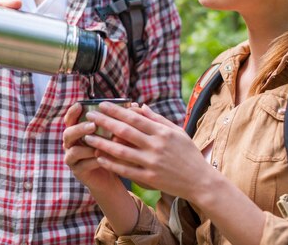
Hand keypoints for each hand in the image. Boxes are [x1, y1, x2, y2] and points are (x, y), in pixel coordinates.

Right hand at [63, 102, 122, 190]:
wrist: (113, 174)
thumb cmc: (114, 149)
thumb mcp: (116, 133)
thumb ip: (122, 119)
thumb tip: (135, 105)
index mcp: (78, 130)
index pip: (70, 119)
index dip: (73, 112)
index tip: (80, 105)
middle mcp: (72, 143)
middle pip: (68, 133)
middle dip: (80, 128)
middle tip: (93, 125)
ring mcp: (73, 158)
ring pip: (74, 150)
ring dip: (88, 147)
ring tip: (99, 146)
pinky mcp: (78, 171)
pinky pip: (82, 165)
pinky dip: (93, 161)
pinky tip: (102, 158)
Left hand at [83, 103, 208, 199]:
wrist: (200, 181)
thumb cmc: (188, 154)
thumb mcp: (176, 132)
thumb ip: (157, 119)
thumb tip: (140, 106)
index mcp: (162, 132)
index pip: (134, 117)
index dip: (116, 110)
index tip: (102, 105)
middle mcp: (156, 145)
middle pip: (124, 131)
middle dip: (104, 122)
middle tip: (89, 116)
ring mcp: (152, 162)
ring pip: (121, 151)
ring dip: (102, 143)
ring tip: (87, 137)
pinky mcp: (149, 178)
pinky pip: (125, 170)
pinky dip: (111, 163)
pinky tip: (99, 157)